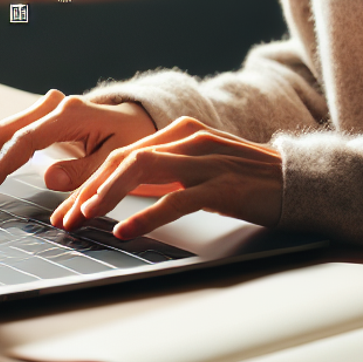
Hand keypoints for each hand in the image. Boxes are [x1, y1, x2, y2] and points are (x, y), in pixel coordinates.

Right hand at [0, 90, 157, 208]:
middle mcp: (50, 107)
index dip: (0, 165)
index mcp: (70, 113)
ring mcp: (40, 113)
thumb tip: (49, 178)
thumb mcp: (117, 157)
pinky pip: (0, 137)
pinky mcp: (34, 123)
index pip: (24, 139)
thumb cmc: (131, 138)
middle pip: (0, 131)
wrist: (136, 120)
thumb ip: (85, 170)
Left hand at [49, 116, 283, 239]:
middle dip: (90, 189)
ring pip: (144, 169)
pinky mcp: (222, 186)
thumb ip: (165, 172)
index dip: (91, 181)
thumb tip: (120, 190)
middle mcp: (191, 139)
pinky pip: (177, 199)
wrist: (296, 181)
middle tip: (66, 218)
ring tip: (86, 218)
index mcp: (182, 131)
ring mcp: (207, 160)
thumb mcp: (200, 169)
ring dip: (108, 195)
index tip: (69, 209)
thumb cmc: (246, 180)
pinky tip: (127, 230)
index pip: (125, 153)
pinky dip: (147, 215)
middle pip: (127, 158)